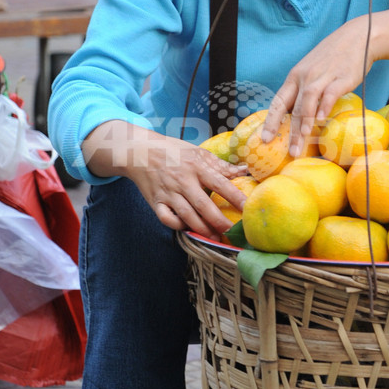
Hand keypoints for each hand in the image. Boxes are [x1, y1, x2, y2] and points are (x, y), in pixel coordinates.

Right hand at [83, 122, 247, 235]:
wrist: (139, 151)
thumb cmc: (173, 151)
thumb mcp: (198, 152)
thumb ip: (220, 165)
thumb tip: (244, 170)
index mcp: (196, 167)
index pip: (221, 184)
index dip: (236, 198)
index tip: (249, 210)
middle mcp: (183, 181)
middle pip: (204, 206)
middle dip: (220, 222)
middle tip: (233, 233)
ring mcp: (168, 193)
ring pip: (187, 216)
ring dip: (203, 229)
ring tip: (216, 238)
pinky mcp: (155, 202)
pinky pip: (167, 219)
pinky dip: (178, 226)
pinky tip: (188, 228)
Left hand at [262, 17, 372, 154]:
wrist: (357, 38)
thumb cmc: (333, 58)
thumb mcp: (312, 71)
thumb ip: (304, 91)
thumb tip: (296, 115)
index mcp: (295, 77)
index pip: (278, 102)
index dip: (270, 121)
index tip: (265, 140)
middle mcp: (305, 77)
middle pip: (293, 107)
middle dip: (290, 131)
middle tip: (290, 152)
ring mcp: (323, 76)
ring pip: (308, 100)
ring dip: (305, 120)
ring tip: (303, 138)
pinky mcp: (341, 77)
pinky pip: (330, 93)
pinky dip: (325, 105)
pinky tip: (322, 118)